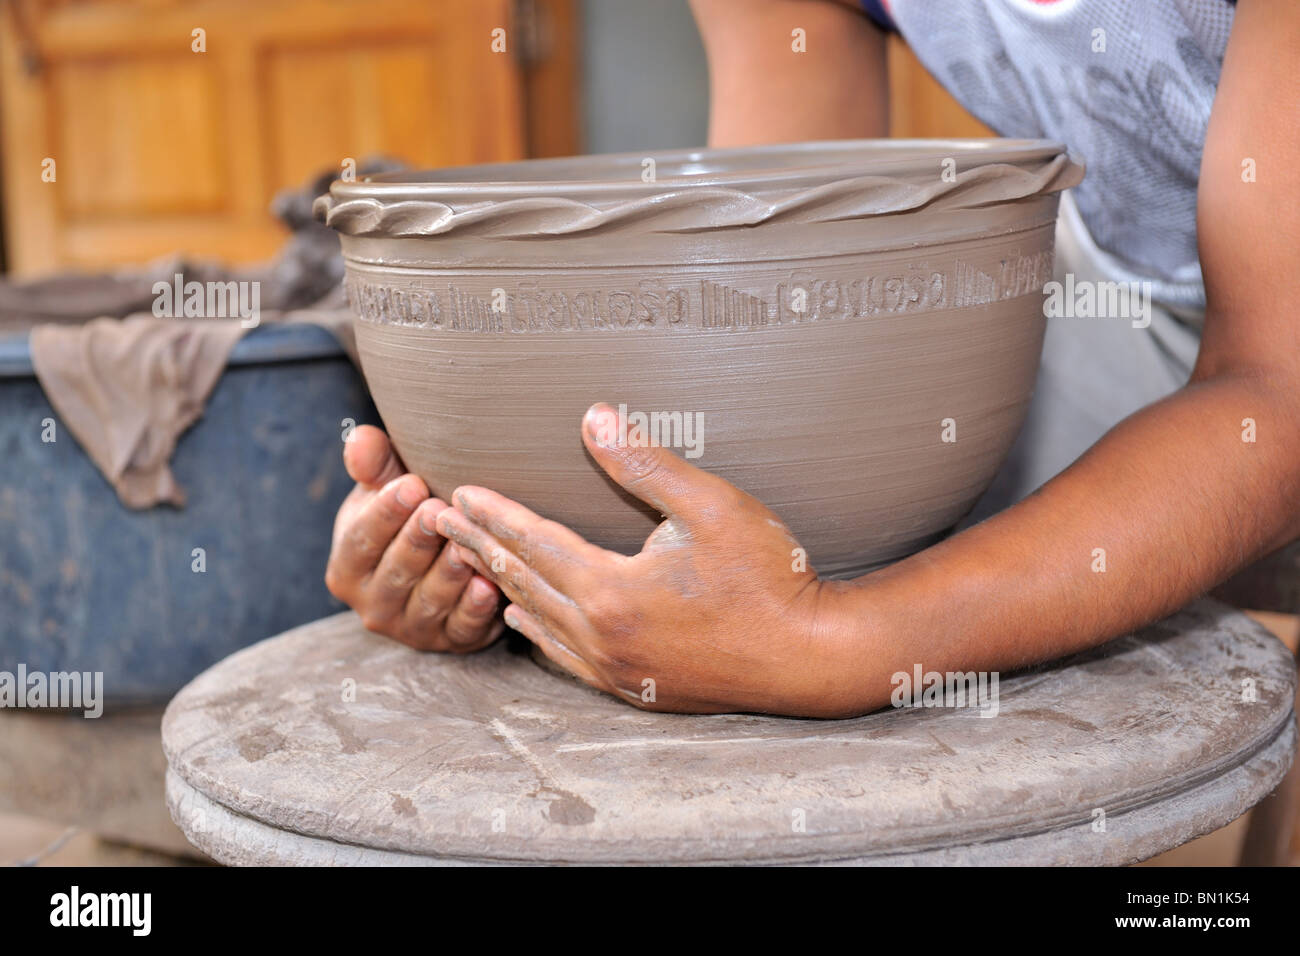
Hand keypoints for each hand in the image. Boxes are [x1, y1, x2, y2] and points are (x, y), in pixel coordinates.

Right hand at [324, 425, 503, 650]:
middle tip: (441, 511)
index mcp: (348, 568)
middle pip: (396, 571)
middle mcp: (373, 605)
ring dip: (449, 573)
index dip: (386, 512)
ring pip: (429, 600)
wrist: (440, 564)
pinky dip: (475, 609)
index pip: (361, 540)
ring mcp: (412, 629)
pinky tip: (490, 586)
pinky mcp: (451, 642)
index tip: (412, 484)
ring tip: (466, 546)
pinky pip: (462, 627)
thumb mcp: (385, 491)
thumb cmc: (406, 519)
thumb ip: (374, 465)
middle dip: (418, 540)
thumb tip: (360, 437)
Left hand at [434, 404, 850, 715]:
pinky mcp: (635, 689)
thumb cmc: (769, 575)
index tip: (456, 493)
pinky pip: (565, 659)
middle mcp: (601, 637)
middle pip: (521, 583)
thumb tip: (593, 417)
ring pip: (537, 624)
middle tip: (436, 523)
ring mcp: (616, 670)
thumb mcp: (712, 505)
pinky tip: (525, 620)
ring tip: (470, 562)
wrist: (810, 656)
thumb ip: (646, 463)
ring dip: (500, 588)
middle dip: (478, 547)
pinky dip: (537, 632)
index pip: (533, 543)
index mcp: (611, 590)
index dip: (493, 514)